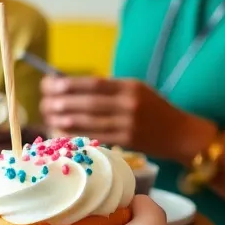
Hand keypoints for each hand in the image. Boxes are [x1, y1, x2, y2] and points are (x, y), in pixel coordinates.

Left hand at [39, 76, 210, 161]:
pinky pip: (95, 137)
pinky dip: (76, 134)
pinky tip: (62, 132)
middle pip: (87, 103)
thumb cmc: (153, 109)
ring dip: (64, 119)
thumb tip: (69, 88)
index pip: (92, 83)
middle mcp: (129, 104)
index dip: (67, 84)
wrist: (181, 133)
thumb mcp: (136, 90)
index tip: (49, 84)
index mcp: (129, 86)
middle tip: (43, 102)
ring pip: (88, 121)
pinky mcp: (127, 141)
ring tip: (48, 116)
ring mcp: (128, 124)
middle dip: (61, 102)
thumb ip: (109, 90)